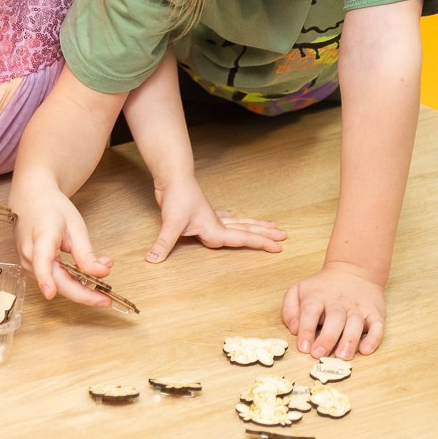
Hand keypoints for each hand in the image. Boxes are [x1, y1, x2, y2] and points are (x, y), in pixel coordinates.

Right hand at [9, 178, 113, 307]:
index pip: (41, 261)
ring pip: (57, 284)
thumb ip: (86, 253)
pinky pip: (54, 280)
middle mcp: (30, 255)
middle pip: (56, 282)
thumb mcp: (74, 227)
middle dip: (83, 295)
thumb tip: (101, 274)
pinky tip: (87, 279)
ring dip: (80, 287)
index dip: (45, 279)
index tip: (50, 293)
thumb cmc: (51, 209)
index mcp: (41, 238)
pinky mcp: (32, 269)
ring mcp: (28, 264)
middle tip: (107, 300)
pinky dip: (72, 281)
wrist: (31, 200)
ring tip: (103, 285)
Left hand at [145, 177, 285, 262]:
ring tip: (270, 224)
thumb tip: (152, 261)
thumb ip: (164, 244)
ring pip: (238, 223)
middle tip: (285, 235)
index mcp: (215, 229)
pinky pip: (222, 216)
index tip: (279, 247)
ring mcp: (211, 216)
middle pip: (247, 229)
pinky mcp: (202, 212)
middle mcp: (217, 223)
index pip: (243, 238)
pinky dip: (230, 217)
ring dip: (254, 225)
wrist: (172, 177)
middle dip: (265, 234)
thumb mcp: (171, 223)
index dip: (261, 244)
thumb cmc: (176, 197)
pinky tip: (234, 213)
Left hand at [282, 262, 386, 356]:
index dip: (306, 330)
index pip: (311, 312)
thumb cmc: (321, 288)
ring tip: (342, 356)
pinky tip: (366, 349)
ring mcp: (358, 307)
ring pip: (355, 323)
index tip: (303, 348)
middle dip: (327, 338)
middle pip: (334, 319)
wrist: (353, 271)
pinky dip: (373, 339)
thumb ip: (290, 310)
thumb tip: (295, 331)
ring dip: (349, 340)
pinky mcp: (375, 313)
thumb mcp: (299, 291)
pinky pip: (377, 326)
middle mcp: (339, 301)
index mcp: (317, 296)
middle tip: (319, 354)